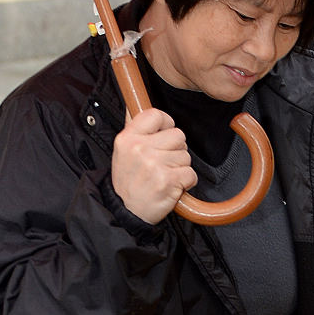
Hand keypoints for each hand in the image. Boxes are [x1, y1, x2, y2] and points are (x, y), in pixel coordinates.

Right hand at [110, 108, 196, 222]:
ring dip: (180, 168)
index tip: (164, 135)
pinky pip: (191, 173)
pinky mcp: (168, 180)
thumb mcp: (122, 151)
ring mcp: (154, 164)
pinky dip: (186, 182)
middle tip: (163, 164)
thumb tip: (135, 101)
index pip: (157, 115)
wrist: (127, 212)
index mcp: (128, 138)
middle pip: (178, 135)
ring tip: (165, 177)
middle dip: (176, 150)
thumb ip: (134, 128)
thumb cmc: (128, 182)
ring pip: (186, 155)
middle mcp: (140, 148)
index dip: (167, 124)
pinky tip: (172, 186)